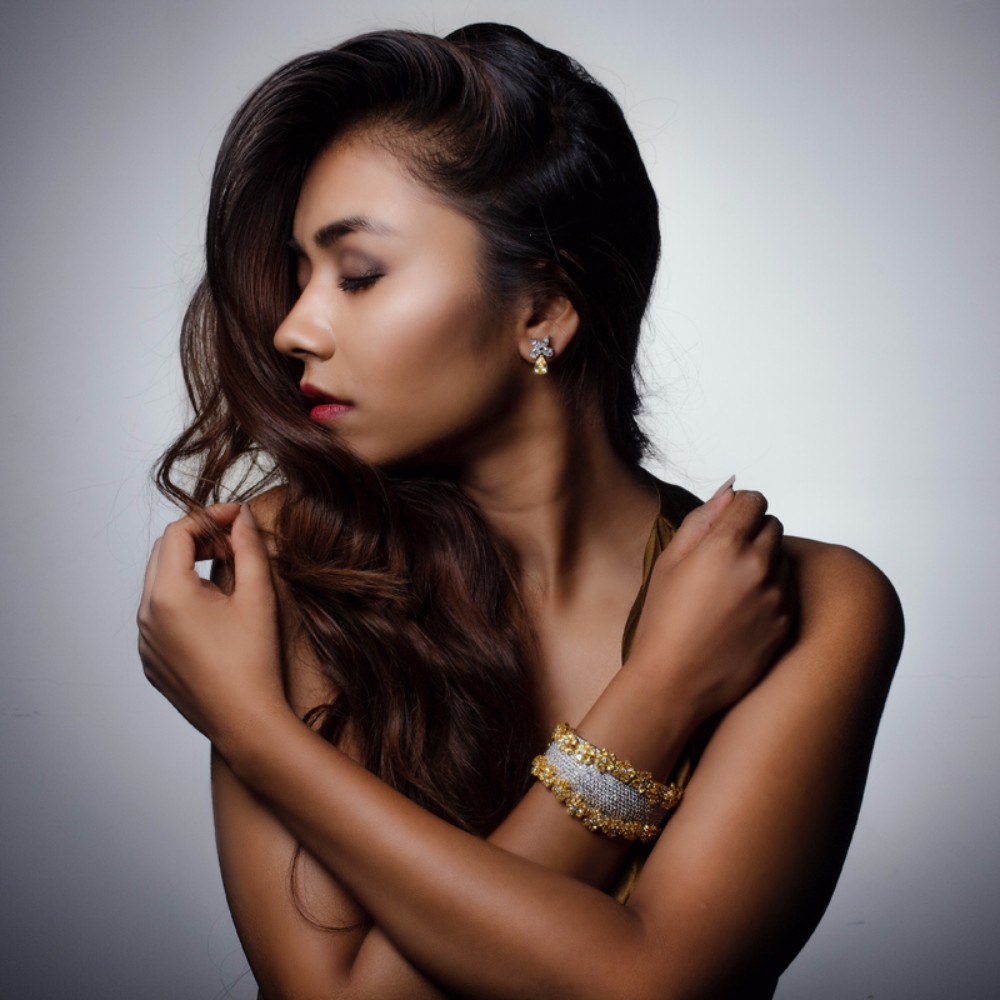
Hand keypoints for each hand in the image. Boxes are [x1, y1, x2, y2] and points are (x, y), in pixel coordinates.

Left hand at [137, 503, 288, 745]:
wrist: (245, 722)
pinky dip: (182, 602)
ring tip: (228, 577)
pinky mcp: (152, 661)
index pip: (178, 533)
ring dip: (189, 571)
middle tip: (235, 544)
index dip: (210, 518)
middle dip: (198, 541)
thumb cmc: (253, 662)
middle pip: (164, 555)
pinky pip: (160, 618)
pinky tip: (216, 615)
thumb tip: (243, 517)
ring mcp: (145, 641)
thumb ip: (249, 547)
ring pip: (160, 587)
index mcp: (168, 594)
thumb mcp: (258, 595)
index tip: (239, 519)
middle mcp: (146, 615)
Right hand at [628, 482, 794, 722]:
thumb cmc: (663, 622)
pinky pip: (789, 592)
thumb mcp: (669, 563)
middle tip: (724, 560)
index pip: (755, 500)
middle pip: (774, 525)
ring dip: (764, 563)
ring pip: (783, 559)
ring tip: (731, 591)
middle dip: (753, 533)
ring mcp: (778, 598)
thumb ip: (702, 519)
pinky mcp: (787, 624)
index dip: (740, 508)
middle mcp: (759, 567)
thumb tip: (730, 489)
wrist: (674, 684)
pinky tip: (742, 614)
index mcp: (725, 545)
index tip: (728, 523)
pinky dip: (772, 593)